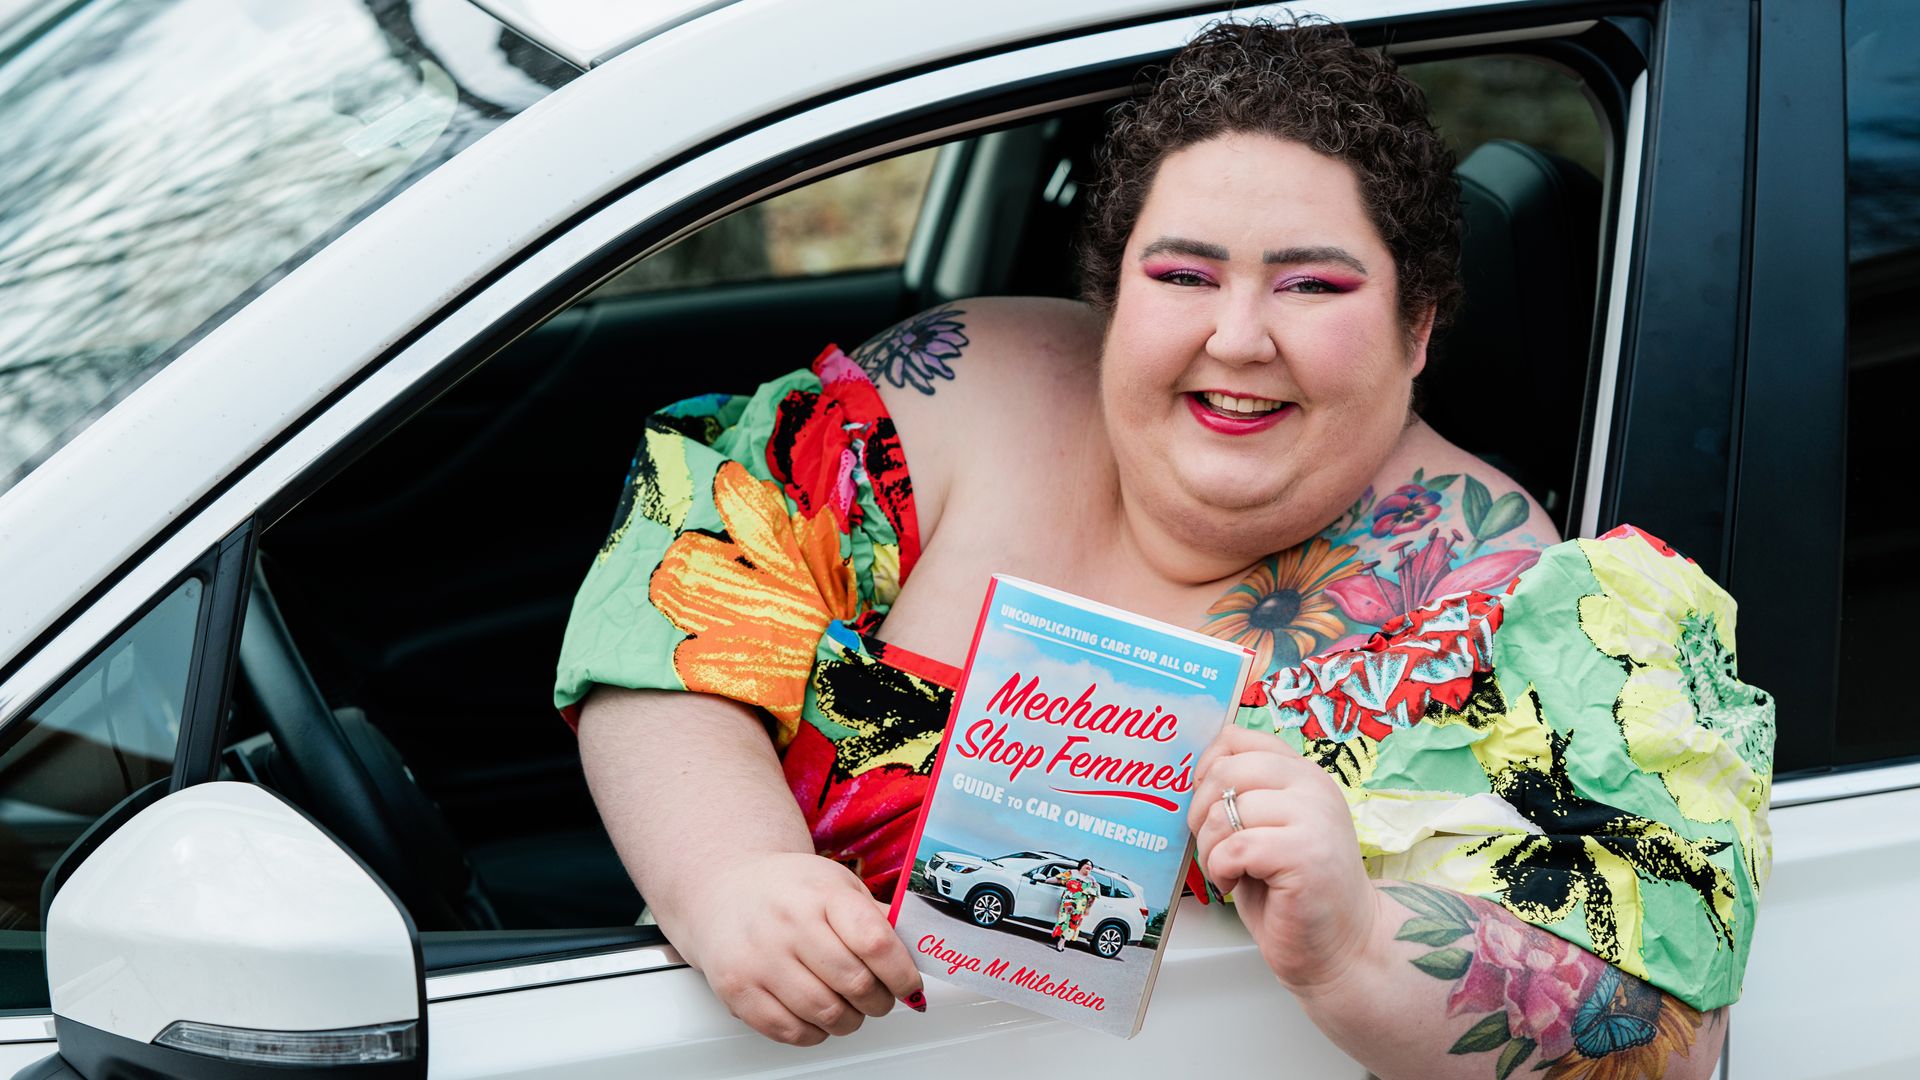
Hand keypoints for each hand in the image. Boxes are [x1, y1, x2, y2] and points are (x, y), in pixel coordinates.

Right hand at [669, 852, 923, 1044]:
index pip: (875, 943)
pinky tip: (818, 1015)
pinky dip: (816, 1032)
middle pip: (856, 984)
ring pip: (826, 1014)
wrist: (725, 890)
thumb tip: (918, 955)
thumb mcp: (837, 884)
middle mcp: (787, 925)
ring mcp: (759, 960)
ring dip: (851, 1020)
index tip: (910, 984)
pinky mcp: (738, 991)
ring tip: (851, 1007)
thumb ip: (876, 918)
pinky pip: (791, 1032)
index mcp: (821, 894)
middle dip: (881, 1001)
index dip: (902, 973)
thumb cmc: (788, 889)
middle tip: (882, 997)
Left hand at [1189, 726, 1384, 996]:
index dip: (1206, 768)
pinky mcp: (1303, 854)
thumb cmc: (1294, 892)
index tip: (1207, 804)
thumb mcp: (1268, 828)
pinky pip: (1233, 847)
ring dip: (1208, 848)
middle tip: (1212, 846)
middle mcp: (1312, 787)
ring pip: (1223, 811)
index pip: (1237, 738)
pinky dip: (1220, 869)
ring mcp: (1312, 818)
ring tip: (1226, 870)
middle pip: (1225, 771)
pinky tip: (1233, 884)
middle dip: (1200, 812)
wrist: (1341, 945)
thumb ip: (1244, 795)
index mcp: (1303, 774)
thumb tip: (1193, 777)